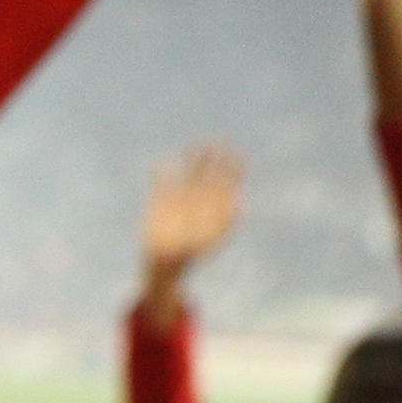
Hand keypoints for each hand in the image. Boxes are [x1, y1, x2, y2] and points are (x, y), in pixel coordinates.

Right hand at [139, 147, 244, 293]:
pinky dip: (162, 172)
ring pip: (188, 171)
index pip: (228, 180)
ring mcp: (181, 196)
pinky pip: (162, 181)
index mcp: (216, 203)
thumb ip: (229, 220)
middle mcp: (200, 196)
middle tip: (218, 141)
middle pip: (209, 170)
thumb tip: (240, 204)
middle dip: (214, 156)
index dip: (235, 167)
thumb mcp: (216, 238)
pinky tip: (163, 164)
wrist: (168, 262)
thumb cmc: (195, 252)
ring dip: (192, 158)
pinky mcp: (160, 200)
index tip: (239, 154)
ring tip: (193, 146)